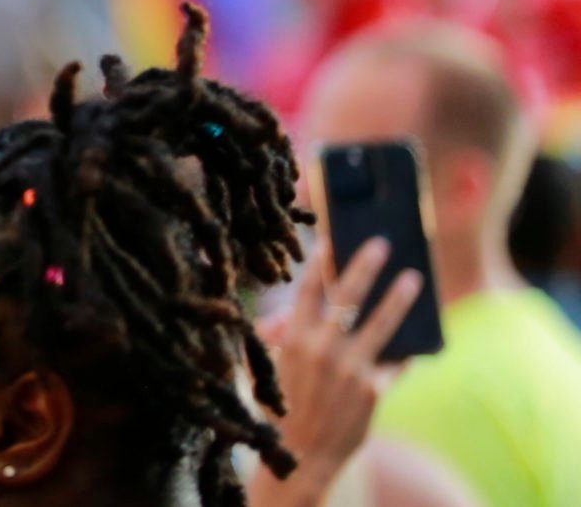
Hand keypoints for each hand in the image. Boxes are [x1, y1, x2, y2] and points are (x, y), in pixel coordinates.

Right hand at [252, 239, 423, 506]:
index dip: (321, 262)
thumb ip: (287, 336)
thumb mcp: (275, 366)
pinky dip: (403, 350)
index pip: (308, 289)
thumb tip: (293, 313)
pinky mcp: (373, 389)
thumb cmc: (285, 406)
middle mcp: (322, 349)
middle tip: (381, 244)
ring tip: (413, 279)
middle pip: (347, 296)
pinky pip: (393, 361)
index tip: (332, 240)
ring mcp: (350, 368)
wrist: (302, 454)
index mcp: (293, 339)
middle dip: (365, 266)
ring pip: (381, 324)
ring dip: (399, 298)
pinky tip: (418, 339)